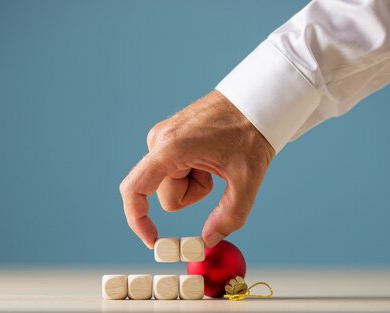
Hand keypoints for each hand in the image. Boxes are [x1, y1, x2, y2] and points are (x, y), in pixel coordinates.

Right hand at [119, 90, 274, 248]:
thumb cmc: (250, 133)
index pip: (135, 190)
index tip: (154, 241)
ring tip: (215, 162)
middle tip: (217, 175)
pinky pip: (174, 170)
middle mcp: (159, 141)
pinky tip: (210, 156)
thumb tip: (208, 241)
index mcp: (170, 148)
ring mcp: (162, 137)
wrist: (254, 102)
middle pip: (166, 195)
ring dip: (194, 184)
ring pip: (171, 185)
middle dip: (192, 195)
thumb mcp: (247, 179)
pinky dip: (193, 173)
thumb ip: (229, 216)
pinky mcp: (168, 137)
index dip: (138, 220)